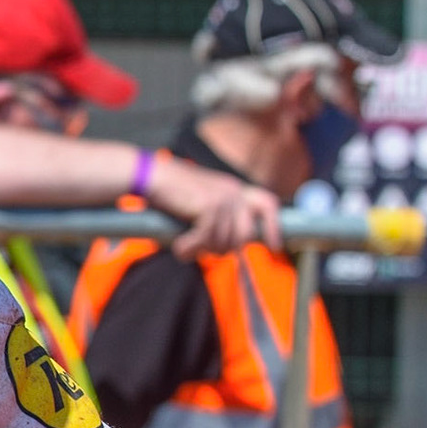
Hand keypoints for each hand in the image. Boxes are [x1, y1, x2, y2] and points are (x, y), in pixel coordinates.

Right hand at [145, 156, 281, 258]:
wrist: (151, 176)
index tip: (275, 247)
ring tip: (183, 248)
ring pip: (223, 241)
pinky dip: (190, 248)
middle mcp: (233, 192)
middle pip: (244, 235)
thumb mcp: (201, 200)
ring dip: (201, 250)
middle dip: (224, 249)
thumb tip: (226, 246)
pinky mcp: (209, 206)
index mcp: (234, 188)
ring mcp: (223, 199)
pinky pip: (206, 239)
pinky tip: (179, 248)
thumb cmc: (170, 191)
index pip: (267, 204)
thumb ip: (218, 216)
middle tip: (202, 251)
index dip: (273, 227)